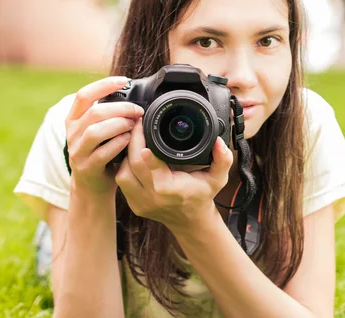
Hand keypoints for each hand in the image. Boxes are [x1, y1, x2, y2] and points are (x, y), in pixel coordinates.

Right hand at [65, 76, 144, 195]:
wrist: (92, 184)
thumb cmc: (101, 151)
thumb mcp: (100, 129)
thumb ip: (109, 114)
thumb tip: (134, 97)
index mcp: (75, 119)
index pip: (84, 95)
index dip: (104, 85)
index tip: (124, 81)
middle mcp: (72, 133)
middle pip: (94, 112)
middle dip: (121, 108)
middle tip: (138, 111)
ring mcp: (78, 151)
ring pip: (95, 132)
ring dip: (119, 125)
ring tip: (133, 125)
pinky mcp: (87, 167)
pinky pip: (102, 153)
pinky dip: (118, 143)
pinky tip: (129, 140)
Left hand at [115, 117, 233, 232]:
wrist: (191, 221)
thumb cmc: (202, 196)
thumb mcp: (218, 178)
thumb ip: (223, 159)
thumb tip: (218, 142)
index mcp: (170, 189)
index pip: (148, 163)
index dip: (141, 143)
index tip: (143, 124)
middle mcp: (151, 197)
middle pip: (131, 164)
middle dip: (132, 141)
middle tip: (137, 124)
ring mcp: (140, 203)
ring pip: (122, 173)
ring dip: (126, 155)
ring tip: (134, 139)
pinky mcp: (133, 204)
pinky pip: (122, 181)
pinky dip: (125, 167)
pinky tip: (132, 155)